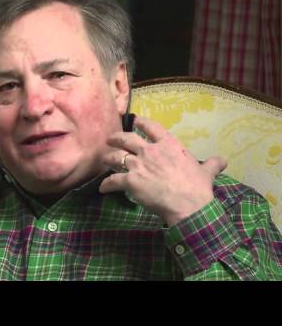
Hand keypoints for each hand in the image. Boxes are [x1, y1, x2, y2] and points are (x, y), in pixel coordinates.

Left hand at [100, 116, 226, 225]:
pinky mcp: (130, 180)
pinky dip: (106, 184)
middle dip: (116, 138)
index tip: (135, 120)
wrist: (188, 205)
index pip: (151, 127)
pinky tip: (103, 188)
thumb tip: (223, 160)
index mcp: (168, 145)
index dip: (141, 122)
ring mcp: (138, 164)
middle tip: (110, 139)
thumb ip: (212, 164)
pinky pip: (113, 180)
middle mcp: (150, 150)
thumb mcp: (206, 172)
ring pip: (116, 157)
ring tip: (104, 160)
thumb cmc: (198, 187)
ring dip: (108, 159)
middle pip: (126, 138)